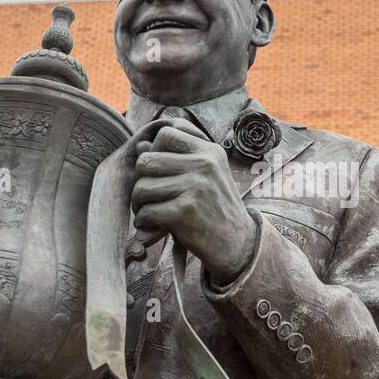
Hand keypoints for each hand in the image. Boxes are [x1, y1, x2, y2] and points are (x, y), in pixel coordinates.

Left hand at [131, 121, 257, 283]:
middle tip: (147, 198)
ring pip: (141, 187)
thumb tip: (140, 145)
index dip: (154, 151)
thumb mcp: (205, 177)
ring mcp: (196, 186)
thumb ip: (174, 159)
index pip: (166, 134)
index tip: (160, 172)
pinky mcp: (185, 211)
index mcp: (210, 151)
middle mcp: (204, 164)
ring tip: (149, 213)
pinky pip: (147, 211)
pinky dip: (144, 222)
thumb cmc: (215, 209)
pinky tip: (153, 227)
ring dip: (139, 204)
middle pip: (146, 160)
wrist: (239, 244)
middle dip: (140, 181)